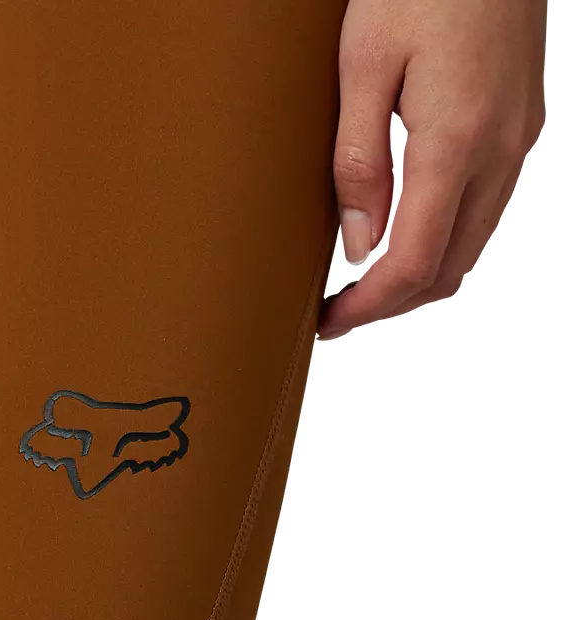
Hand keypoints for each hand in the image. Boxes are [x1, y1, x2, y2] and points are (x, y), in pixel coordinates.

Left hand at [317, 0, 547, 341]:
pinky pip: (483, 215)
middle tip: (339, 313)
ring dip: (416, 280)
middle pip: (448, 270)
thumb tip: (360, 247)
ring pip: (470, 248)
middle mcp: (500, 154)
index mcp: (457, 143)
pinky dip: (442, 246)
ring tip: (364, 287)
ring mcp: (517, 144)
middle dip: (390, 306)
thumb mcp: (362, 66)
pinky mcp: (518, 130)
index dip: (369, 308)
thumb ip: (360, 163)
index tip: (329, 324)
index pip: (413, 263)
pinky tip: (404, 239)